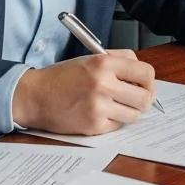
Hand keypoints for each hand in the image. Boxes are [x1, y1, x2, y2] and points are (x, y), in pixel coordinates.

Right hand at [12, 49, 156, 133]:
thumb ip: (120, 61)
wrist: (35, 95)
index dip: (149, 81)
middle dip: (144, 99)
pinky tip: (101, 113)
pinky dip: (114, 121)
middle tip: (136, 98)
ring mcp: (99, 107)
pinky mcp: (94, 125)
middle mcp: (103, 84)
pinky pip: (118, 125)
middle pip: (145, 98)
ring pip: (135, 114)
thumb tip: (145, 76)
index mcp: (105, 63)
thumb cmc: (63, 76)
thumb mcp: (92, 58)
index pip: (146, 73)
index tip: (144, 84)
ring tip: (116, 105)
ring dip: (130, 111)